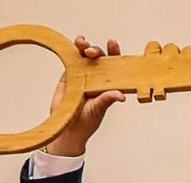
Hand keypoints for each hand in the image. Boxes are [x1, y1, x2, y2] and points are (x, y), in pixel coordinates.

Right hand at [46, 37, 125, 155]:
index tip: (112, 44)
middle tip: (92, 52)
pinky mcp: (69, 75)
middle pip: (99, 58)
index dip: (114, 53)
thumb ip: (107, 100)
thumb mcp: (98, 110)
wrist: (68, 129)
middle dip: (97, 50)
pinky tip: (73, 45)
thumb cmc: (87, 122)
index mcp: (108, 84)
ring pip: (84, 56)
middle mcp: (97, 77)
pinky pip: (71, 60)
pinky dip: (72, 51)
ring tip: (82, 44)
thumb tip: (122, 96)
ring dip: (84, 47)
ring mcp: (82, 75)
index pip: (114, 66)